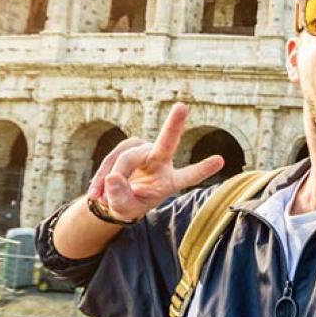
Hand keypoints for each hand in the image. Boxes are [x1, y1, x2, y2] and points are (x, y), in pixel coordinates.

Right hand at [85, 102, 224, 221]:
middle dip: (174, 125)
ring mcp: (144, 151)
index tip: (220, 160)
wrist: (114, 196)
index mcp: (170, 181)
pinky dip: (101, 175)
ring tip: (99, 198)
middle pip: (166, 143)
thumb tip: (114, 177)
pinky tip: (95, 192)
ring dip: (110, 177)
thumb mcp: (125, 209)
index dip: (202, 168)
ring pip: (126, 159)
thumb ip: (121, 198)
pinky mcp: (129, 146)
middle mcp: (161, 161)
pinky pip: (112, 158)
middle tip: (181, 107)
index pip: (189, 175)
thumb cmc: (128, 203)